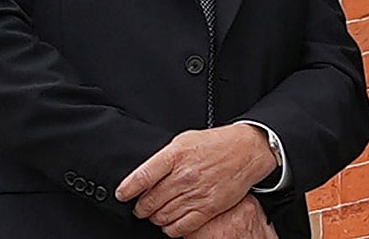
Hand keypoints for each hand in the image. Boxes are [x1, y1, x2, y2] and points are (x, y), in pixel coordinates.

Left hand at [115, 124, 277, 236]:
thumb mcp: (185, 140)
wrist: (246, 150)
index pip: (142, 176)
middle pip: (149, 201)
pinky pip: (181, 227)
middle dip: (141, 208)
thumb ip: (164, 157)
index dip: (127, 189)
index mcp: (176, 155)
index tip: (122, 194)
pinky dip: (170, 229)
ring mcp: (196, 193)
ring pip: (162, 216)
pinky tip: (170, 222)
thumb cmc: (215, 143)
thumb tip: (145, 174)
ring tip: (156, 214)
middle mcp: (184, 175)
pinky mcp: (208, 208)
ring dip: (155, 218)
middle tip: (141, 207)